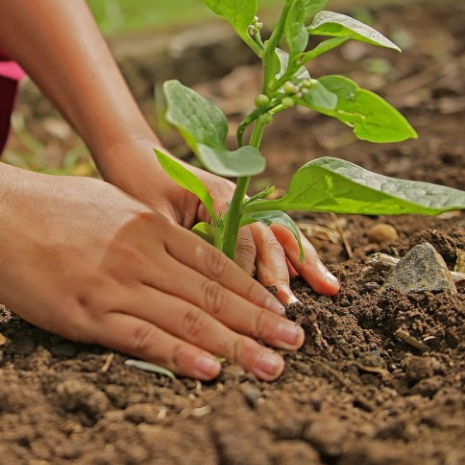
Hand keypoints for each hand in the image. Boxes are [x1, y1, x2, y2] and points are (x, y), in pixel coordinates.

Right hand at [0, 171, 307, 380]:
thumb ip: (145, 228)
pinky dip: (180, 356)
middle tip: (296, 344)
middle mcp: (141, 253)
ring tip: (271, 365)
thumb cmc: (47, 205)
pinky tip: (210, 370)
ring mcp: (115, 283)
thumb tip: (175, 247)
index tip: (280, 311)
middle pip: (212, 295)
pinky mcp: (86, 312)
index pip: (214, 264)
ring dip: (236, 345)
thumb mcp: (108, 203)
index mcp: (148, 225)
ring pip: (187, 320)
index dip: (253, 291)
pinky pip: (142, 338)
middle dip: (259, 322)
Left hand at [95, 138, 340, 304]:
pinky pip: (272, 236)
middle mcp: (237, 198)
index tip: (254, 303)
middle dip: (281, 273)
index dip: (248, 272)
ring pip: (279, 235)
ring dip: (303, 263)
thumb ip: (179, 242)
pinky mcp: (240, 215)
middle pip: (267, 237)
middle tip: (291, 308)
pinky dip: (294, 256)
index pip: (242, 237)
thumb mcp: (152, 214)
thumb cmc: (137, 184)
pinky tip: (314, 277)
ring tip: (329, 289)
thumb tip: (197, 282)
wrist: (135, 157)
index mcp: (218, 194)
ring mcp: (242, 206)